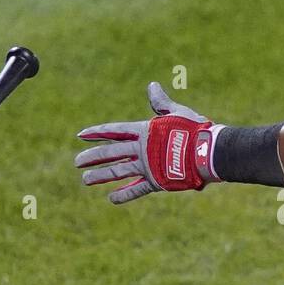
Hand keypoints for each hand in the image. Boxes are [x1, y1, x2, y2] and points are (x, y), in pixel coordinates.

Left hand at [75, 83, 218, 203]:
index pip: (115, 131)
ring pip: (118, 171)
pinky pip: (137, 189)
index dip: (97, 132)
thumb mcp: (176, 113)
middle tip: (77, 162)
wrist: (207, 151)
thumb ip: (161, 103)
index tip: (81, 135)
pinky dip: (124, 194)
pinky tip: (111, 198)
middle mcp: (141, 149)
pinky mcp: (156, 181)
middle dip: (92, 157)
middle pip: (111, 153)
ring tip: (85, 180)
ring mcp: (147, 166)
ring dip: (100, 176)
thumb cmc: (194, 129)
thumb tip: (152, 86)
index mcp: (144, 131)